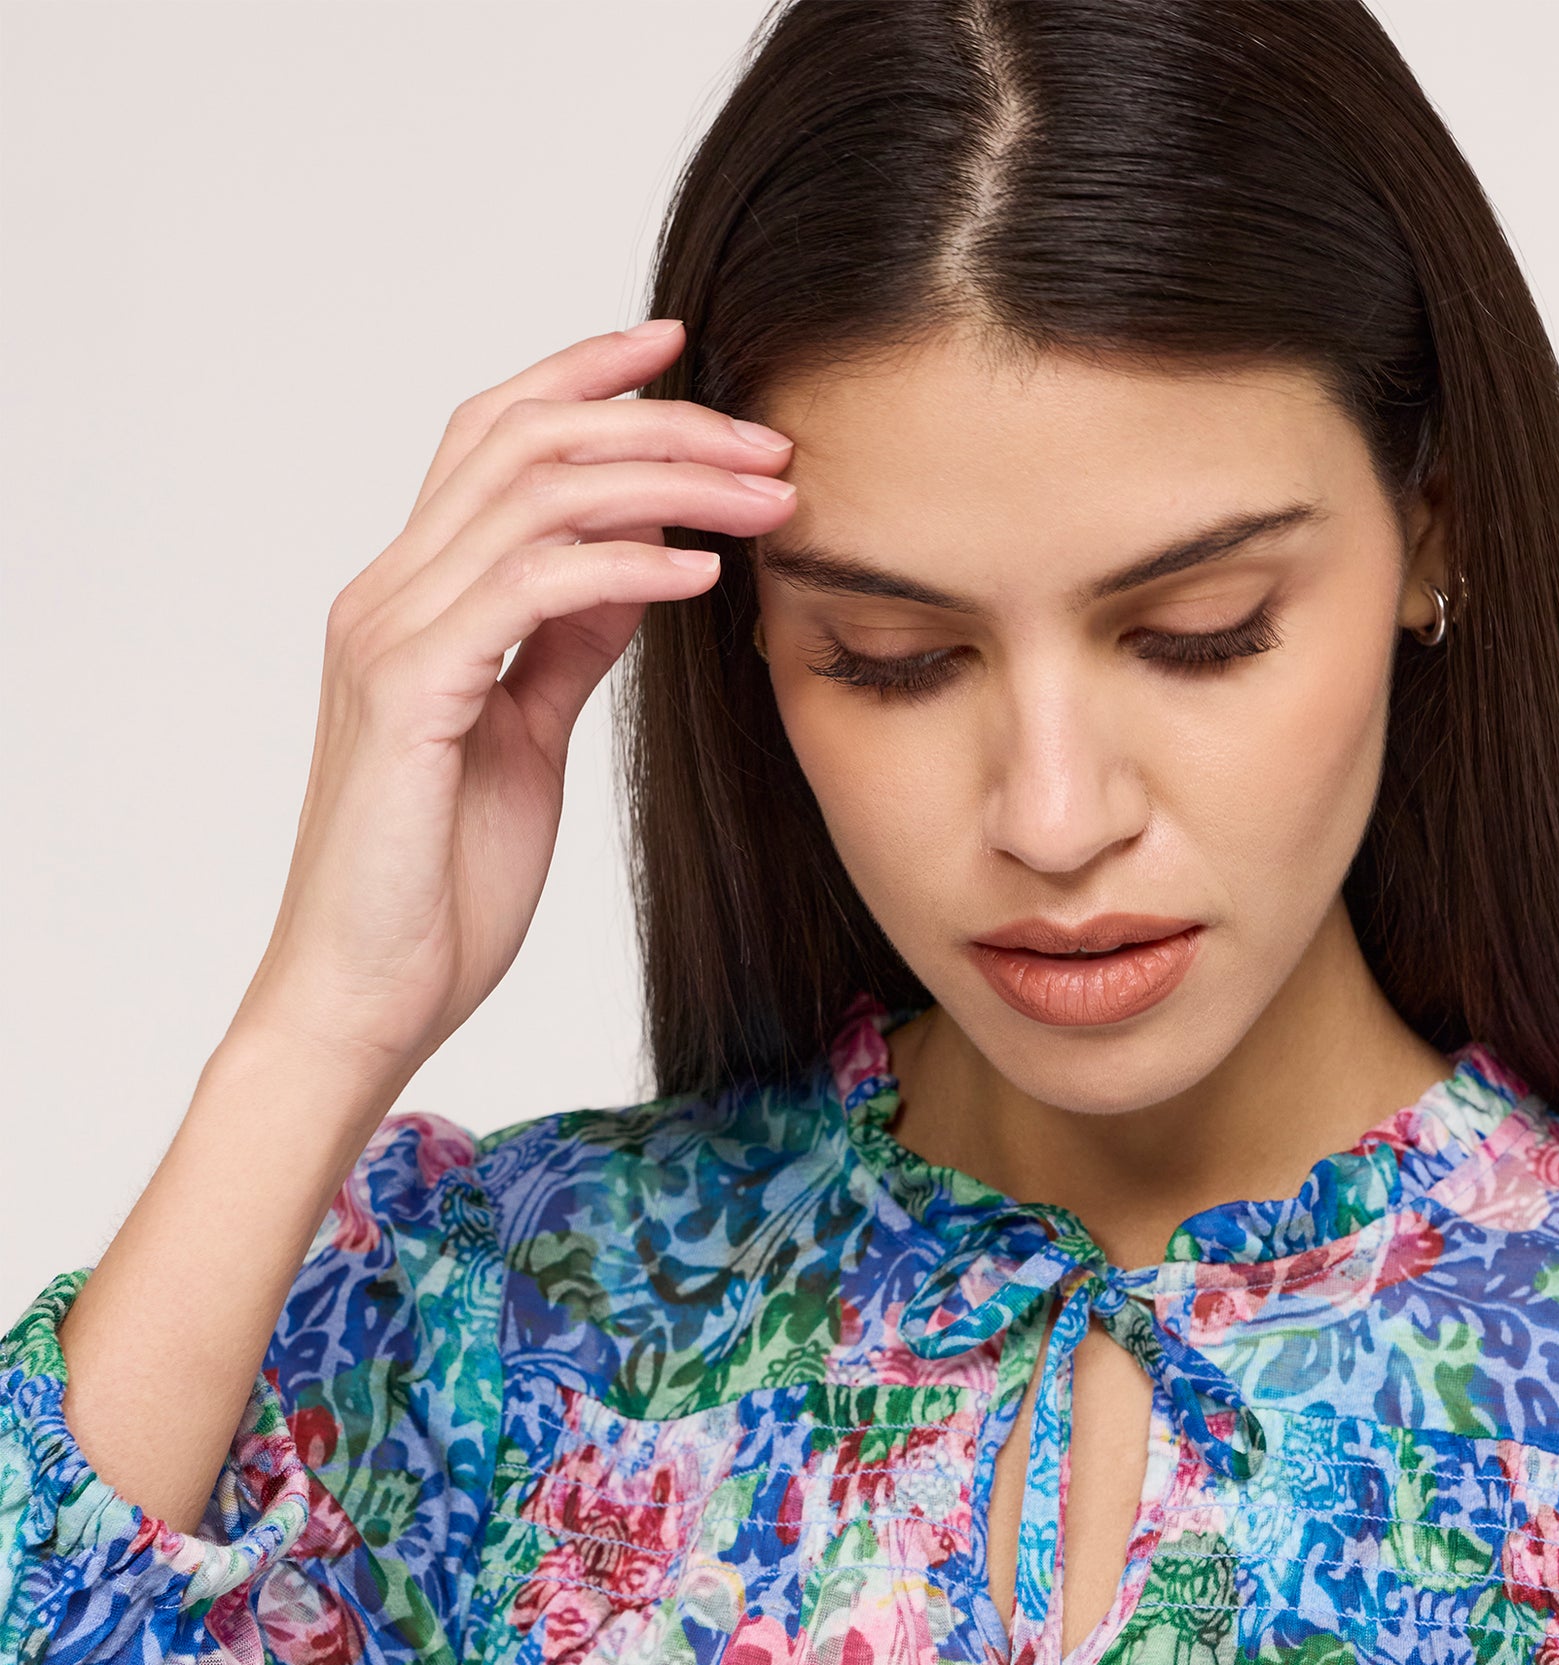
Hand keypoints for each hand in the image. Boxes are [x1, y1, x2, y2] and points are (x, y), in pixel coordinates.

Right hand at [228, 319, 795, 1091]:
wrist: (364, 995)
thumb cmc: (439, 885)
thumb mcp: (524, 739)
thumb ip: (561, 645)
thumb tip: (634, 568)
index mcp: (412, 600)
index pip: (492, 438)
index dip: (584, 377)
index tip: (684, 351)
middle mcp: (389, 596)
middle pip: (523, 441)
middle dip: (659, 424)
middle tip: (770, 447)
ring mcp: (391, 639)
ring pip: (533, 495)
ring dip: (668, 484)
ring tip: (766, 504)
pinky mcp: (410, 696)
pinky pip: (529, 590)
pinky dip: (625, 568)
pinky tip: (702, 579)